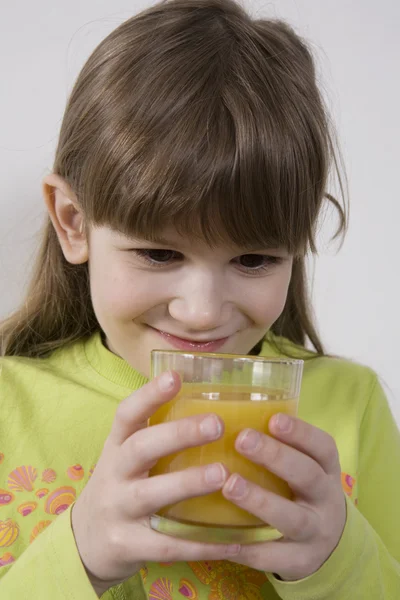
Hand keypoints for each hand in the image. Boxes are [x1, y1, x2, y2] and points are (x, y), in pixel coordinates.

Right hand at [71, 371, 239, 596]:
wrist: (85, 544)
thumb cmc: (121, 487)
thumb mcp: (126, 457)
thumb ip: (157, 435)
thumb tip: (213, 405)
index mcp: (116, 446)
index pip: (127, 414)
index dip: (149, 394)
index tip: (175, 376)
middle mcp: (114, 474)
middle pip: (140, 449)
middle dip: (176, 434)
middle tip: (217, 424)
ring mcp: (118, 510)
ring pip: (151, 495)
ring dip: (188, 483)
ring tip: (223, 474)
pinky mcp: (127, 545)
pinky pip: (167, 546)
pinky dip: (201, 544)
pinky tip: (234, 540)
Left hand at [221, 414, 346, 580]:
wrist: (327, 542)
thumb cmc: (299, 489)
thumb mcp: (302, 464)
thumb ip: (276, 442)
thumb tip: (227, 409)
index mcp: (326, 468)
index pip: (321, 446)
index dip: (300, 432)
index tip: (273, 419)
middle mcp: (325, 499)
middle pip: (306, 476)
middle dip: (275, 457)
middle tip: (242, 439)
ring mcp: (315, 532)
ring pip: (291, 518)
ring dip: (259, 501)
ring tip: (229, 485)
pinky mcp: (299, 561)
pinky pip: (273, 557)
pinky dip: (247, 548)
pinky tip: (222, 538)